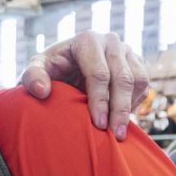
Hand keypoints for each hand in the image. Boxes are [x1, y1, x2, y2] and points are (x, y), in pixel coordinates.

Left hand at [19, 31, 149, 137]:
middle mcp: (111, 41)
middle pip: (123, 78)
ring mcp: (126, 51)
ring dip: (130, 107)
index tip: (98, 124)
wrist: (64, 66)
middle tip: (115, 135)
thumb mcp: (34, 70)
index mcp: (87, 40)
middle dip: (118, 109)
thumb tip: (42, 91)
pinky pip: (143, 85)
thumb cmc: (49, 69)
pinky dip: (134, 103)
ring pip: (139, 80)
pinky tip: (121, 120)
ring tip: (119, 132)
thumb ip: (32, 77)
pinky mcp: (136, 63)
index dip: (100, 100)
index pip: (99, 73)